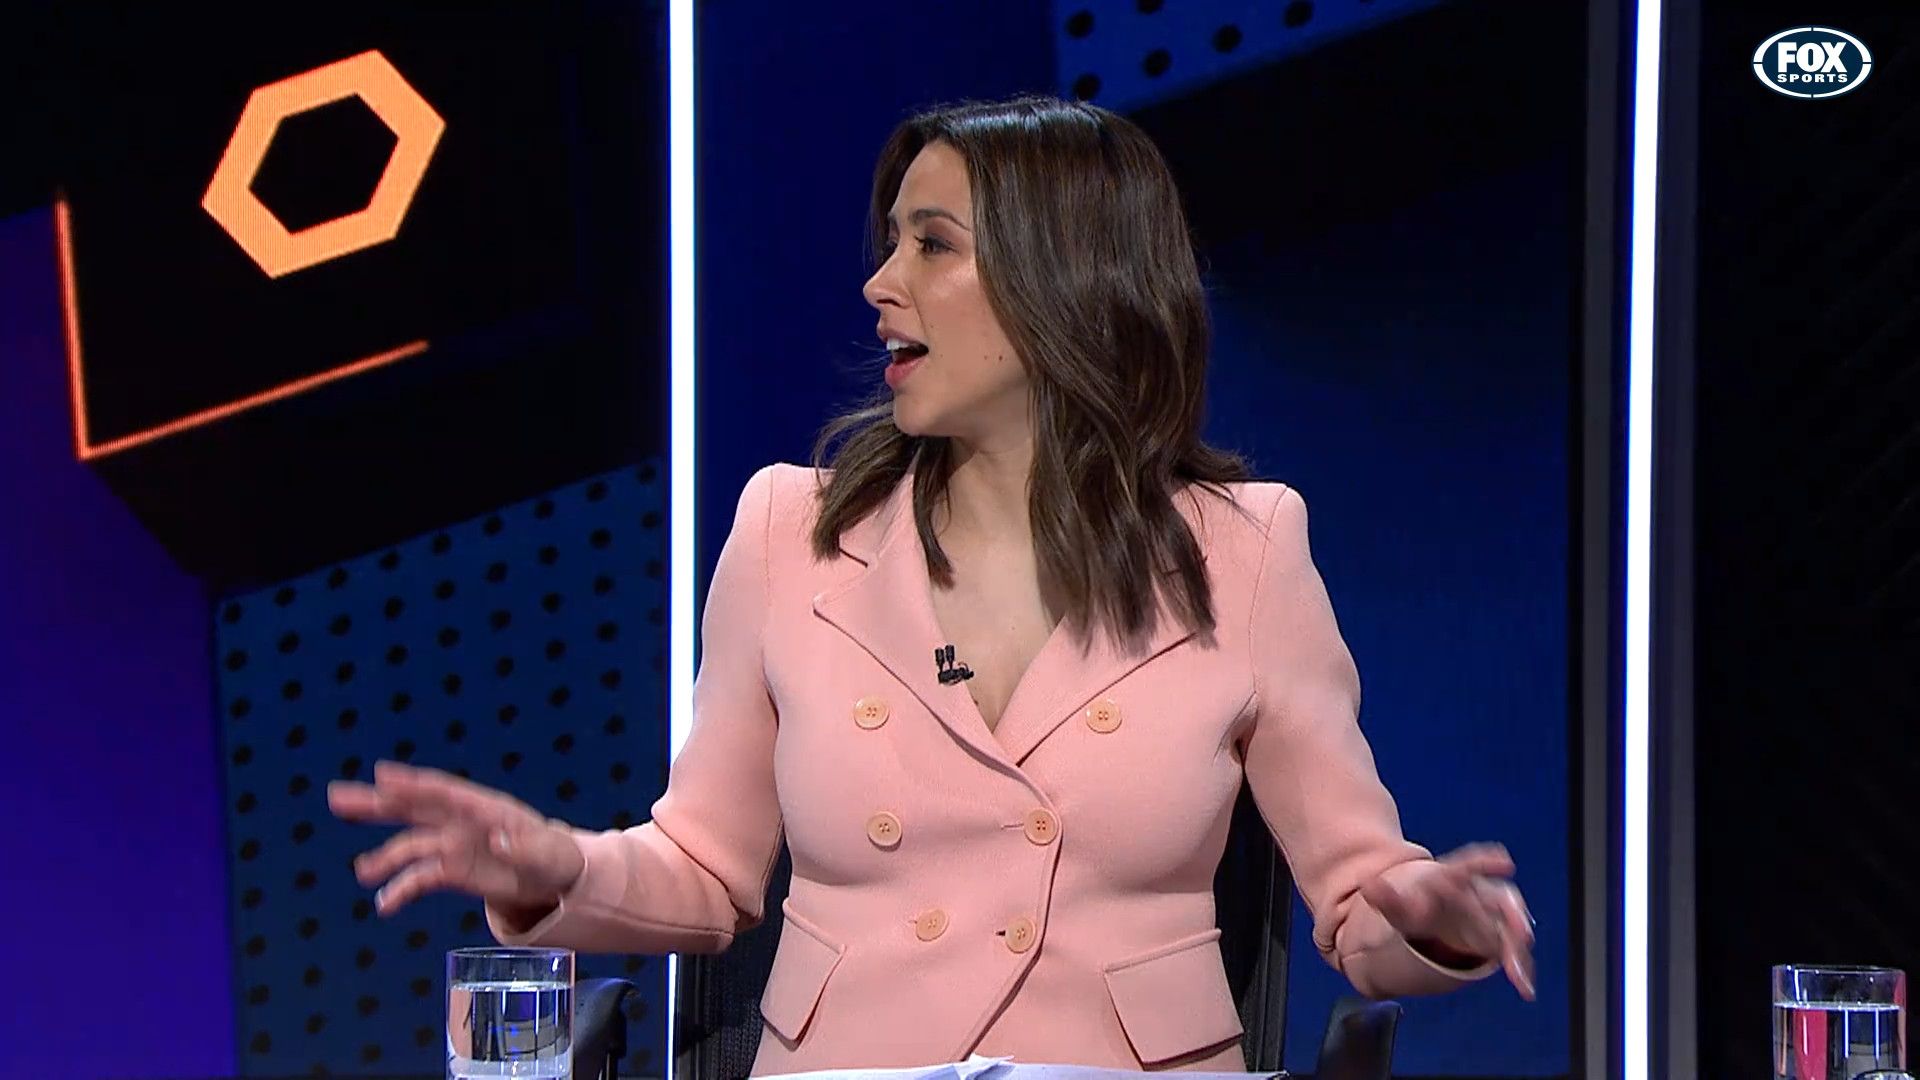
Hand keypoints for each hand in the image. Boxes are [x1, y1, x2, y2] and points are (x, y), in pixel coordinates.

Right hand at [327, 760, 586, 918]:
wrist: (552, 876)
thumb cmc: (552, 855)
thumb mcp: (547, 854)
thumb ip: (524, 849)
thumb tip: (499, 842)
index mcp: (486, 808)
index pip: (445, 791)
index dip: (413, 783)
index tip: (381, 774)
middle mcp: (461, 822)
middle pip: (414, 808)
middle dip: (377, 802)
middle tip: (337, 796)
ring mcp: (452, 845)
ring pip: (409, 844)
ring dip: (385, 858)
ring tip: (363, 872)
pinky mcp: (450, 870)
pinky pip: (420, 877)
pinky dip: (402, 889)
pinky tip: (385, 904)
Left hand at [1361, 842, 1536, 999]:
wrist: (1437, 914)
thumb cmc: (1421, 905)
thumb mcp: (1400, 906)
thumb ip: (1386, 898)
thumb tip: (1368, 887)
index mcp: (1454, 878)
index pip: (1470, 866)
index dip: (1487, 863)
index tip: (1504, 861)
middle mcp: (1481, 893)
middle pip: (1501, 899)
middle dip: (1513, 915)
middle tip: (1521, 933)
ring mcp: (1494, 916)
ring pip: (1512, 927)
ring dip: (1517, 948)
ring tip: (1518, 973)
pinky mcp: (1499, 938)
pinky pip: (1513, 951)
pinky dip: (1519, 969)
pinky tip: (1524, 988)